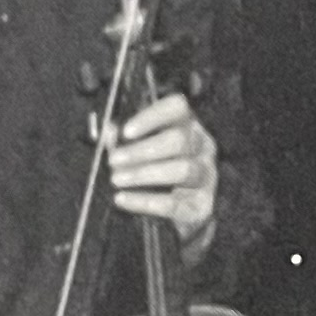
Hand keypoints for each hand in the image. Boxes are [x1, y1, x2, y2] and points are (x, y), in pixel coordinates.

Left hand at [98, 91, 218, 243]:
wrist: (186, 207)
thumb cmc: (160, 169)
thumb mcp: (141, 147)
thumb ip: (124, 138)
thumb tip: (110, 131)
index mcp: (187, 125)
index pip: (177, 109)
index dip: (152, 117)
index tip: (126, 131)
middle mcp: (202, 146)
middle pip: (179, 140)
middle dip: (142, 150)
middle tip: (114, 161)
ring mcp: (205, 175)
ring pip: (182, 170)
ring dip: (144, 174)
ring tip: (117, 179)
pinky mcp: (200, 205)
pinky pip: (174, 204)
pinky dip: (145, 202)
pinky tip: (123, 199)